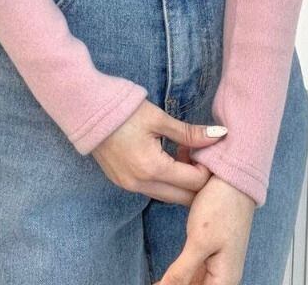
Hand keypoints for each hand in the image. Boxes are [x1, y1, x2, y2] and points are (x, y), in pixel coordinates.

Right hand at [91, 99, 227, 205]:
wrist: (87, 109)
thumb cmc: (125, 110)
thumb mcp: (159, 119)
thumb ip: (190, 132)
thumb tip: (220, 135)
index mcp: (152, 169)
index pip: (194, 183)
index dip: (207, 168)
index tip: (207, 149)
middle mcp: (141, 185)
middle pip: (183, 198)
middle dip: (197, 181)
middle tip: (200, 155)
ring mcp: (129, 186)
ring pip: (168, 196)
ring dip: (181, 182)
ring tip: (183, 153)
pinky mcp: (122, 182)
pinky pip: (153, 190)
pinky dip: (166, 180)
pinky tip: (167, 157)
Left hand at [155, 175, 255, 284]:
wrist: (235, 179)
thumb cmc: (220, 208)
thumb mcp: (199, 240)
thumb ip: (182, 272)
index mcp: (225, 280)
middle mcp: (224, 277)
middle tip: (153, 282)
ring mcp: (218, 265)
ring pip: (196, 284)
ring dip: (178, 283)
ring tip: (156, 281)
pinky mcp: (212, 252)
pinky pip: (196, 273)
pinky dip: (183, 276)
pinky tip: (167, 277)